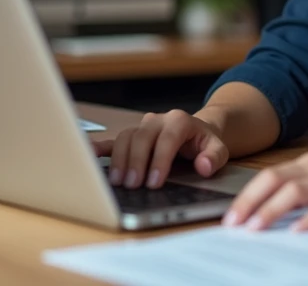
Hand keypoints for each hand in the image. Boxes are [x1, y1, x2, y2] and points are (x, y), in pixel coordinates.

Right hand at [92, 109, 228, 188]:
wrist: (198, 133)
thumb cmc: (205, 143)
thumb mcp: (218, 149)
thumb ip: (214, 157)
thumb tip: (203, 166)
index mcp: (179, 120)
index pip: (167, 138)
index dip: (160, 160)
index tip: (154, 182)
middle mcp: (158, 120)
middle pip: (142, 137)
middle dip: (136, 161)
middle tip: (133, 186)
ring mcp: (142, 127)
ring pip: (126, 137)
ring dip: (120, 160)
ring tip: (118, 183)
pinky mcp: (132, 136)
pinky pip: (113, 139)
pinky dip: (100, 147)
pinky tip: (88, 155)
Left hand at [223, 151, 307, 231]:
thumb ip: (299, 189)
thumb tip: (265, 210)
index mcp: (306, 164)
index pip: (267, 176)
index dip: (246, 195)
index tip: (229, 217)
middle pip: (275, 180)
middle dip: (250, 202)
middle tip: (233, 223)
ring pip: (296, 191)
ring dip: (273, 209)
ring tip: (257, 227)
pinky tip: (299, 230)